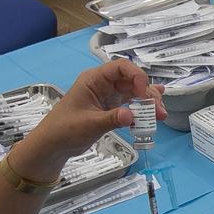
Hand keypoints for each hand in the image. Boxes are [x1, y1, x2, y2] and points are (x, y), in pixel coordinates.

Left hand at [18, 61, 161, 178]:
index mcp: (94, 79)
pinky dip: (143, 108)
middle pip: (132, 81)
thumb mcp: (88, 124)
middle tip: (158, 111)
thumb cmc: (64, 129)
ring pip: (134, 93)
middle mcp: (103, 84)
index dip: (136, 76)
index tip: (144, 94)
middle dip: (148, 93)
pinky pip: (131, 104)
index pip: (120, 67)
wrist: (53, 145)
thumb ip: (111, 119)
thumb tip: (132, 116)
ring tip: (160, 116)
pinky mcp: (111, 108)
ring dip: (149, 103)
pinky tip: (157, 107)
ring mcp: (108, 96)